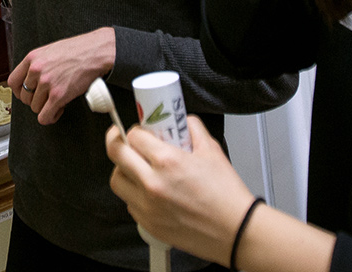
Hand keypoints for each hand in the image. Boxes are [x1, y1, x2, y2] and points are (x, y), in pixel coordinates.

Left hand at [7, 27, 115, 124]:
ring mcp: (47, 83)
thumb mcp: (50, 51)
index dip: (19, 92)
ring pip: (35, 108)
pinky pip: (44, 116)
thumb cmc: (77, 50)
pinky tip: (58, 110)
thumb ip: (38, 63)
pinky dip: (50, 117)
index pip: (13, 82)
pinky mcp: (58, 96)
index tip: (26, 94)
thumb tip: (32, 79)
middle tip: (46, 98)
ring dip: (45, 108)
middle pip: (24, 97)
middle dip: (35, 101)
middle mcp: (36, 70)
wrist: (95, 52)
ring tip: (56, 102)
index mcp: (32, 58)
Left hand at [107, 117, 254, 264]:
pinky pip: (128, 203)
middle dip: (117, 142)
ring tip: (135, 166)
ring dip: (122, 169)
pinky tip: (147, 189)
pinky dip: (133, 193)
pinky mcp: (148, 224)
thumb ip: (193, 129)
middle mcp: (152, 183)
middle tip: (123, 139)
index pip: (133, 136)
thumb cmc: (226, 196)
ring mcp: (147, 206)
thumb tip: (183, 121)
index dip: (135, 129)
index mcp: (167, 161)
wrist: (236, 231)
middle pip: (116, 154)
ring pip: (117, 180)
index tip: (139, 131)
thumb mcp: (212, 150)